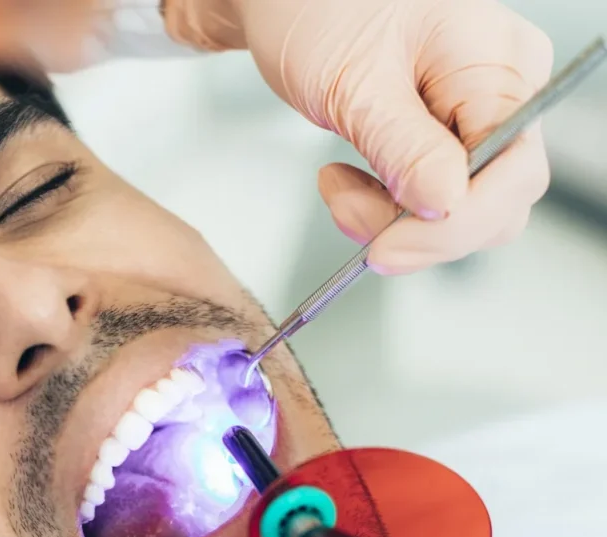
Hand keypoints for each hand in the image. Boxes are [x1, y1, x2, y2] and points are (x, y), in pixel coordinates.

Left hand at [166, 0, 553, 274]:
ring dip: (389, 222)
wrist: (289, 2)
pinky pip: (431, 202)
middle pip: (493, 207)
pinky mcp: (445, 141)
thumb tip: (447, 206)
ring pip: (458, 216)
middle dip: (415, 229)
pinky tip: (345, 182)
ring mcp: (477, 120)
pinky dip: (384, 210)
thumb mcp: (356, 85)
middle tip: (343, 206)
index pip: (512, 177)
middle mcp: (504, 94)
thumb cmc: (320, 13)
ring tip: (334, 185)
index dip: (452, 227)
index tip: (383, 247)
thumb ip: (405, 148)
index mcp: (500, 66)